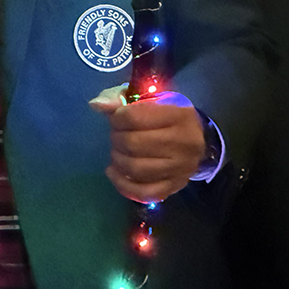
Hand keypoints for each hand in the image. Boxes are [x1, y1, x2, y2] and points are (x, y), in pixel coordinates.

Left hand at [90, 85, 205, 202]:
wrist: (192, 134)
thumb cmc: (163, 111)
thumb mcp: (143, 95)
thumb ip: (118, 97)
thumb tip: (96, 105)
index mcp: (179, 114)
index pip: (134, 117)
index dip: (116, 118)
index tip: (116, 118)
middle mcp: (185, 142)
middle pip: (134, 144)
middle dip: (116, 138)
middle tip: (116, 134)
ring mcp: (182, 168)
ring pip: (137, 169)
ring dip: (118, 160)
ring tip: (117, 151)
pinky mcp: (176, 186)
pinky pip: (145, 193)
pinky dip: (123, 185)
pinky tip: (114, 172)